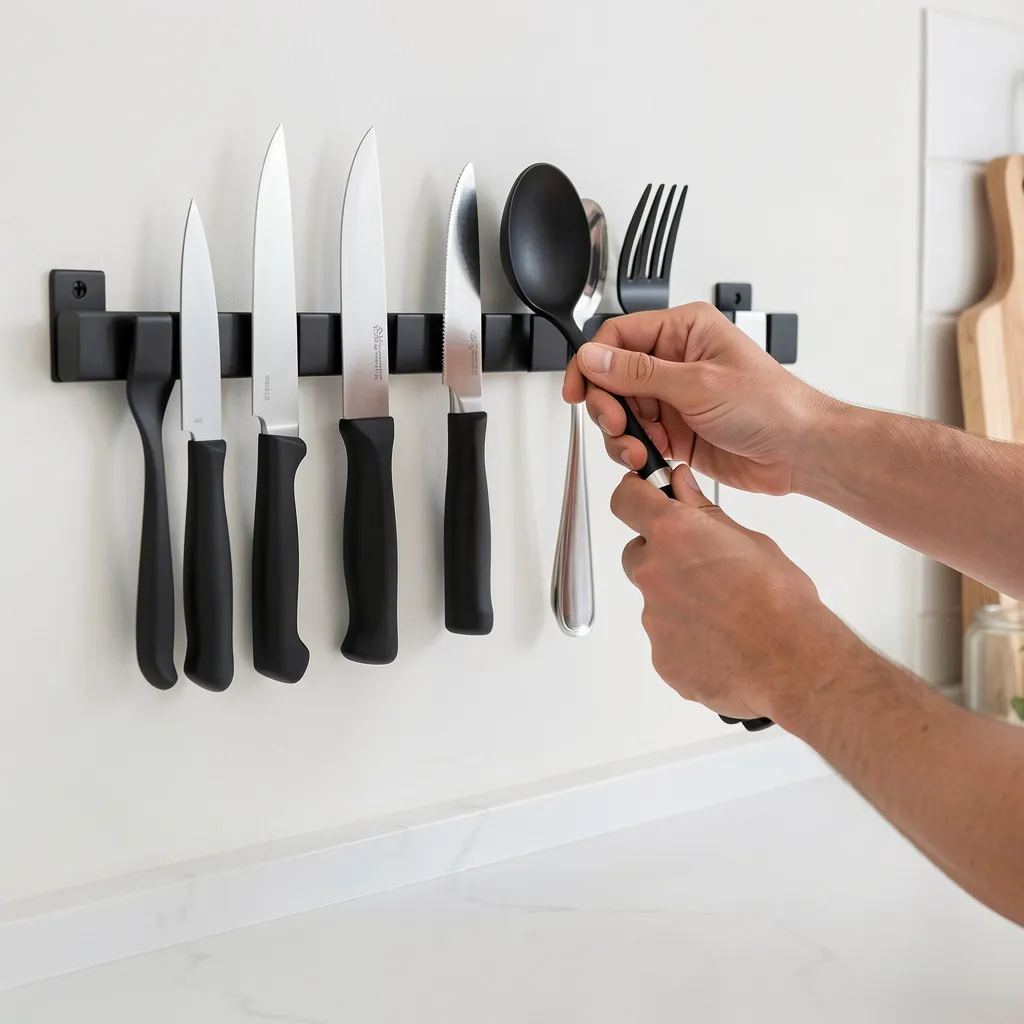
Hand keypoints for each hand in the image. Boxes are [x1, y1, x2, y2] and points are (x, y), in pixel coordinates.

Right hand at [563, 302, 829, 494]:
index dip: (591, 362)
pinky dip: (635, 451)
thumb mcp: (697, 383)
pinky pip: (637, 439)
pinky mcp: (675, 432)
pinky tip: (650, 458)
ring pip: (621, 413)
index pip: (616, 337)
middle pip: (612, 378)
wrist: (799, 452)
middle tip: (616, 426)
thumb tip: (593, 358)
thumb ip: (638, 373)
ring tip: (639, 449)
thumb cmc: (771, 406)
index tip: (578, 391)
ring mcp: (673, 398)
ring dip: (620, 435)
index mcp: (683, 332)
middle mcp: (674, 361)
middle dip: (607, 406)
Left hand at [613, 463, 853, 721]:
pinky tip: (721, 641)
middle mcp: (654, 573)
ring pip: (655, 599)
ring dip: (680, 601)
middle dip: (662, 556)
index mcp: (674, 534)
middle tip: (702, 568)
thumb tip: (682, 489)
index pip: (627, 500)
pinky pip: (666, 638)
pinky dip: (686, 637)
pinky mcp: (660, 656)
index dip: (635, 496)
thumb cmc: (781, 602)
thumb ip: (705, 514)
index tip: (644, 499)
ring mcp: (653, 618)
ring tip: (724, 613)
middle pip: (637, 554)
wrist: (792, 663)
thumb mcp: (751, 541)